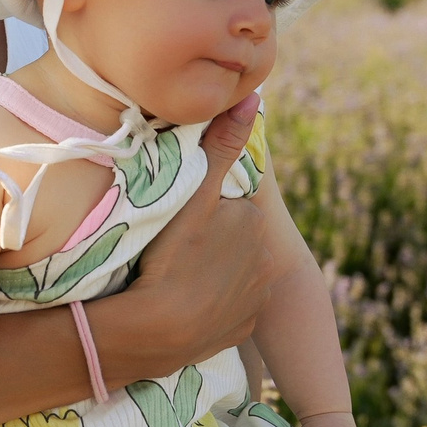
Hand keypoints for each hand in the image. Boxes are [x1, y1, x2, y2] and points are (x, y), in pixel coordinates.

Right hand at [103, 93, 282, 371]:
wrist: (161, 328)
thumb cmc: (173, 255)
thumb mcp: (194, 193)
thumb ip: (222, 145)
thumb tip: (254, 97)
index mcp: (255, 223)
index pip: (228, 207)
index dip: (201, 211)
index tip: (177, 222)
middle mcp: (266, 260)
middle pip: (232, 241)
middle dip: (211, 242)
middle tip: (173, 249)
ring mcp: (255, 299)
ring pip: (231, 275)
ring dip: (211, 274)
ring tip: (177, 277)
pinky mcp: (242, 329)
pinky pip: (227, 310)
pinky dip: (211, 305)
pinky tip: (187, 302)